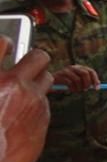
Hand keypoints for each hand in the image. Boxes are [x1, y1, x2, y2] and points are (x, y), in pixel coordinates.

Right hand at [0, 38, 52, 161]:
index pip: (2, 43)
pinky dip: (36, 105)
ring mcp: (35, 102)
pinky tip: (21, 118)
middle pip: (40, 57)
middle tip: (27, 67)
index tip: (8, 47)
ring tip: (24, 94)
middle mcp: (16, 86)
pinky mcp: (44, 118)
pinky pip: (44, 103)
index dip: (6, 43)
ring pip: (47, 80)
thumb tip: (2, 81)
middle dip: (36, 59)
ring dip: (38, 82)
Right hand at [52, 64, 99, 91]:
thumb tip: (98, 85)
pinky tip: (70, 90)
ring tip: (76, 90)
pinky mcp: (60, 75)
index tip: (97, 88)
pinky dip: (72, 89)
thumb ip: (87, 82)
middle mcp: (73, 67)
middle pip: (85, 73)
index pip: (91, 71)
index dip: (95, 80)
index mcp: (79, 68)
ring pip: (77, 79)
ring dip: (78, 88)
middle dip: (87, 83)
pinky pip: (70, 83)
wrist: (51, 83)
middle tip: (85, 90)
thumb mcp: (78, 82)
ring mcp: (66, 70)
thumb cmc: (66, 83)